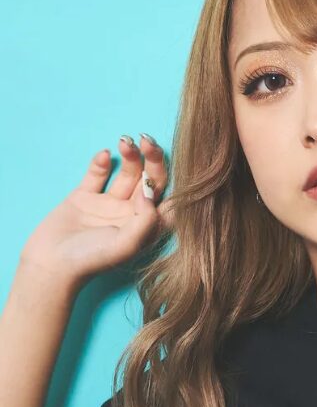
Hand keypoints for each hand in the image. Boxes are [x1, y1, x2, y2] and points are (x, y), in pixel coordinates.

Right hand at [19, 134, 171, 287]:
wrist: (50, 265)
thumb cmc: (92, 260)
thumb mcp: (127, 244)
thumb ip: (146, 218)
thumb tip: (151, 189)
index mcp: (149, 227)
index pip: (172, 199)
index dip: (177, 180)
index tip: (173, 162)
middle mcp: (133, 214)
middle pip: (151, 180)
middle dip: (153, 160)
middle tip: (147, 141)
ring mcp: (110, 204)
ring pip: (127, 173)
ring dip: (130, 156)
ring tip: (125, 142)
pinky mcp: (85, 197)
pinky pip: (98, 174)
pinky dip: (102, 162)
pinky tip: (104, 155)